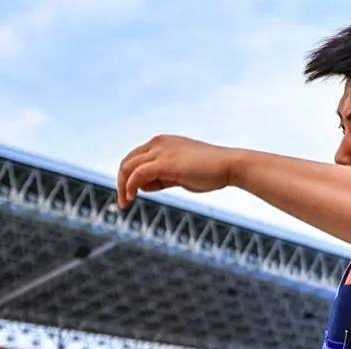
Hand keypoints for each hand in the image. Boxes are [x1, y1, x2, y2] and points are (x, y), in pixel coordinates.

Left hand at [117, 135, 237, 208]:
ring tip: (125, 203)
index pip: (136, 158)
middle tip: (123, 202)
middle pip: (127, 161)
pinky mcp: (165, 163)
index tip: (130, 193)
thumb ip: (164, 177)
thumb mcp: (182, 174)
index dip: (129, 176)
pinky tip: (131, 198)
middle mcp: (158, 143)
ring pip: (129, 166)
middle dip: (121, 181)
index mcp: (162, 142)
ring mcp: (160, 152)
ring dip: (122, 186)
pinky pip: (138, 174)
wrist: (229, 165)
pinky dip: (130, 186)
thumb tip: (147, 185)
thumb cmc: (211, 171)